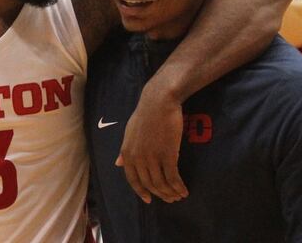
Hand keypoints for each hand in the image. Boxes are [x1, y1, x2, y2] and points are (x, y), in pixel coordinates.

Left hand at [116, 87, 187, 203]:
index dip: (141, 192)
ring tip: (178, 196)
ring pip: (161, 184)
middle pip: (149, 184)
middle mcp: (138, 159)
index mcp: (127, 154)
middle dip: (160, 194)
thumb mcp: (129, 133)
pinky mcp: (168, 155)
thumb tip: (117, 163)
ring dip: (171, 193)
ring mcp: (153, 157)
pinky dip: (179, 187)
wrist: (158, 102)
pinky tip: (184, 190)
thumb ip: (124, 150)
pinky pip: (173, 178)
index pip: (132, 180)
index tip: (149, 200)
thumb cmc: (144, 115)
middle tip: (169, 199)